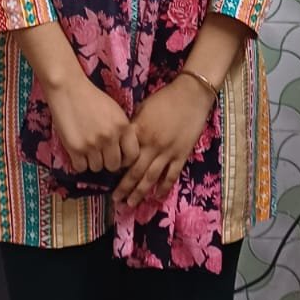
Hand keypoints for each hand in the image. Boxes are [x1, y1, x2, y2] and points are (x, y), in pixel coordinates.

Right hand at [47, 73, 138, 176]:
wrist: (68, 89)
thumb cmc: (92, 98)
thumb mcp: (115, 111)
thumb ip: (122, 130)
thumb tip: (124, 152)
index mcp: (123, 126)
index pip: (132, 155)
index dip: (125, 159)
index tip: (118, 156)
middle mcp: (110, 137)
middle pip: (114, 165)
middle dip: (107, 161)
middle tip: (100, 153)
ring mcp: (92, 144)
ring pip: (97, 168)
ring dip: (92, 161)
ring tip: (87, 148)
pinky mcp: (75, 148)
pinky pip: (81, 167)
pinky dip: (79, 162)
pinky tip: (78, 150)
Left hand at [114, 76, 212, 209]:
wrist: (191, 94)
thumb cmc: (165, 98)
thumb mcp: (143, 108)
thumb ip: (133, 126)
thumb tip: (124, 141)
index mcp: (139, 131)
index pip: (124, 155)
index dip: (116, 168)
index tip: (108, 177)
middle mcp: (152, 145)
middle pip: (135, 172)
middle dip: (124, 188)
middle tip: (115, 200)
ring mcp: (167, 152)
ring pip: (151, 178)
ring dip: (139, 193)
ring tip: (130, 204)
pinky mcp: (181, 154)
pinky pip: (171, 176)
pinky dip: (163, 188)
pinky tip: (156, 197)